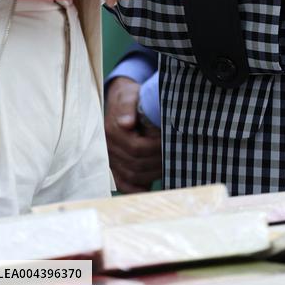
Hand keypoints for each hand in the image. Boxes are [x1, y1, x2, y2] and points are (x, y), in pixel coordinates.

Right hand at [104, 77, 161, 192]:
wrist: (121, 100)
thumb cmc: (129, 97)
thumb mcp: (130, 95)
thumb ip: (128, 108)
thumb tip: (126, 124)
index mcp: (112, 131)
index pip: (137, 148)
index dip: (156, 147)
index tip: (170, 141)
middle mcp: (109, 148)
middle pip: (136, 164)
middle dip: (157, 161)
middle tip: (175, 154)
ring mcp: (111, 159)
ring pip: (132, 175)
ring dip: (152, 174)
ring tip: (169, 165)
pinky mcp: (114, 166)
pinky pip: (122, 183)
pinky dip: (135, 188)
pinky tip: (148, 188)